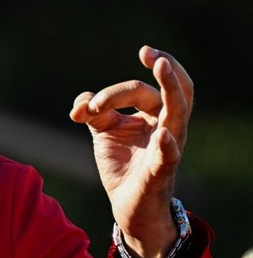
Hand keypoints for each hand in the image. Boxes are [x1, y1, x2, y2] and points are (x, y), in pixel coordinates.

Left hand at [69, 46, 192, 257]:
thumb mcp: (103, 131)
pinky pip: (169, 156)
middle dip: (165, 67)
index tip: (87, 108)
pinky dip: (167, 145)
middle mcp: (166, 126)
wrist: (127, 207)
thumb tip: (79, 105)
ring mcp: (167, 147)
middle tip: (148, 51)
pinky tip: (163, 135)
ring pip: (178, 113)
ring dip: (171, 89)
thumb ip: (91, 110)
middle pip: (167, 90)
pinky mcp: (160, 172)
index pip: (138, 90)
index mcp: (153, 115)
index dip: (110, 94)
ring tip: (163, 65)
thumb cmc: (122, 164)